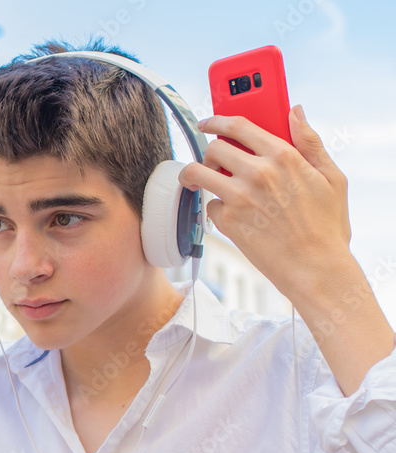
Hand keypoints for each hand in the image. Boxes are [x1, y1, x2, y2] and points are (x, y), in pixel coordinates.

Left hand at [178, 105, 352, 294]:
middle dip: (210, 153)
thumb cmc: (326, 225)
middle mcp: (258, 172)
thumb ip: (311, 142)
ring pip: (197, 173)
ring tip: (201, 182)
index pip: (239, 126)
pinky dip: (216, 208)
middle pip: (213, 148)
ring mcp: (239, 197)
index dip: (217, 121)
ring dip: (195, 175)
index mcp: (284, 156)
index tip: (207, 123)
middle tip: (214, 163)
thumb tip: (295, 112)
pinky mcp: (227, 221)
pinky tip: (232, 215)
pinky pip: (209, 205)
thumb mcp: (331, 177)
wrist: (315, 268)